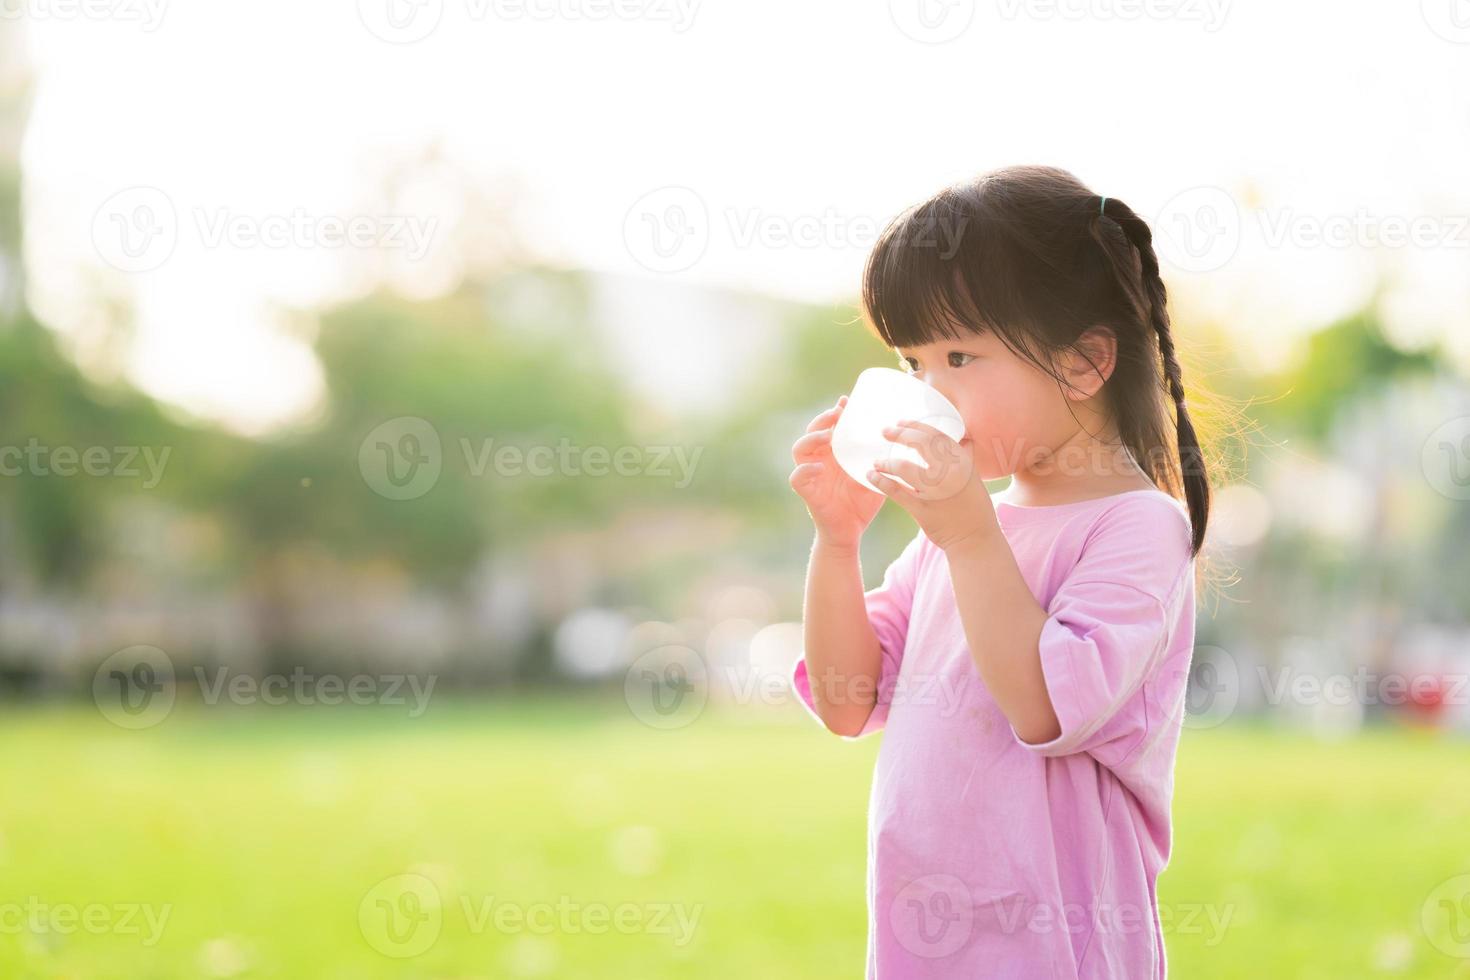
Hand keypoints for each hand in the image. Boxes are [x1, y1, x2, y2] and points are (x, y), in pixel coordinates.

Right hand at [789, 395, 884, 549]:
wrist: (850, 532)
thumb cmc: (862, 503)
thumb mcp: (875, 476)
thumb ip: (883, 461)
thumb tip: (905, 443)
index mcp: (833, 454)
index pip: (828, 426)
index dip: (834, 413)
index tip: (846, 401)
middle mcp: (819, 460)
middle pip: (811, 431)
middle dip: (822, 419)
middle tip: (838, 414)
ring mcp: (811, 475)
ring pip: (799, 449)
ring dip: (811, 439)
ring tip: (828, 436)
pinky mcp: (808, 493)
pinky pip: (797, 478)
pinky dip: (805, 471)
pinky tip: (819, 468)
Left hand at [867, 419, 999, 551]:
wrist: (975, 538)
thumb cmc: (973, 505)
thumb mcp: (972, 476)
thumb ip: (960, 457)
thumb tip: (952, 438)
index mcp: (961, 462)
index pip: (936, 435)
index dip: (916, 425)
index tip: (901, 422)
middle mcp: (949, 473)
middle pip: (919, 444)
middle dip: (898, 434)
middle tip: (884, 432)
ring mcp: (935, 492)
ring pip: (902, 467)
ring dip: (885, 462)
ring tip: (877, 462)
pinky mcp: (922, 510)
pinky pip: (896, 492)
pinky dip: (880, 482)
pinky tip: (871, 476)